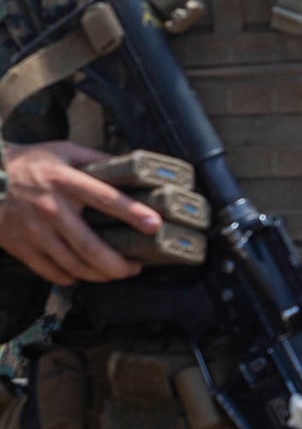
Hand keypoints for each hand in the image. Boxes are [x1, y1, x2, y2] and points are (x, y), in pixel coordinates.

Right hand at [0, 141, 159, 285]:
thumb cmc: (27, 162)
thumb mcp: (62, 151)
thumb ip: (95, 158)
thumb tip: (130, 166)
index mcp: (64, 180)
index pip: (105, 198)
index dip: (132, 212)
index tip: (154, 225)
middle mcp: (50, 208)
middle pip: (89, 246)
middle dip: (117, 264)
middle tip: (135, 267)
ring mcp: (33, 230)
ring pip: (72, 264)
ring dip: (99, 275)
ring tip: (115, 273)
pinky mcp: (19, 245)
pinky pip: (49, 271)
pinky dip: (70, 278)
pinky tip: (82, 274)